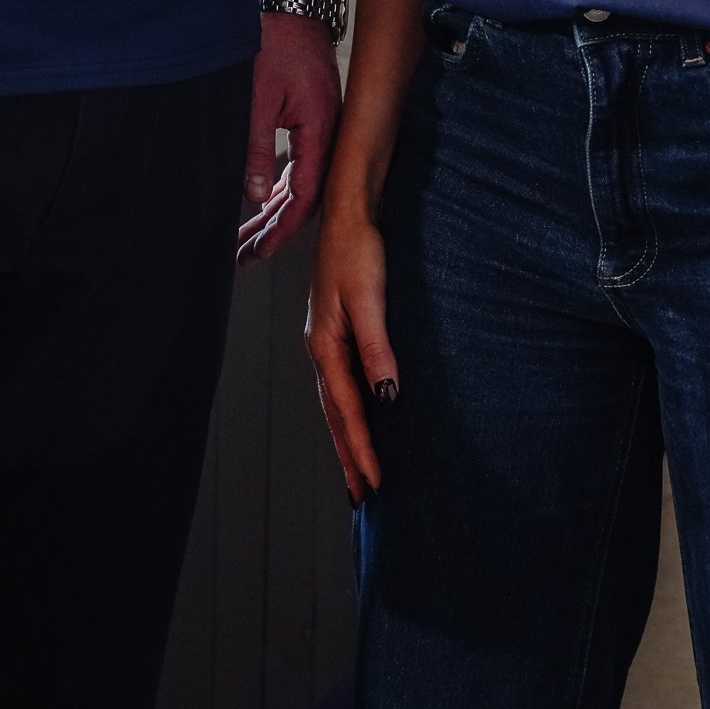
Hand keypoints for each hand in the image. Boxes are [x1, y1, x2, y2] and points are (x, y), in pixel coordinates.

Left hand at [238, 11, 341, 263]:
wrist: (293, 5)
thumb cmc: (277, 41)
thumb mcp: (258, 98)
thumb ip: (257, 149)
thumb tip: (254, 195)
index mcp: (322, 130)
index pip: (306, 196)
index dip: (282, 229)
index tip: (260, 250)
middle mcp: (328, 133)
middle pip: (306, 197)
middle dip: (275, 229)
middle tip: (247, 256)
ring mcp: (324, 127)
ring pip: (304, 182)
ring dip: (277, 211)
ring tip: (249, 238)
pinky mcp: (314, 119)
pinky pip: (303, 164)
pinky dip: (284, 187)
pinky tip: (266, 202)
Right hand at [305, 200, 396, 502]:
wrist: (348, 211)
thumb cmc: (358, 248)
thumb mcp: (369, 297)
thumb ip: (376, 347)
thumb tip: (387, 397)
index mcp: (325, 344)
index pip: (345, 410)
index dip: (361, 449)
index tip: (375, 484)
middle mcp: (321, 347)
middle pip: (334, 414)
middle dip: (348, 456)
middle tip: (362, 497)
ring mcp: (327, 339)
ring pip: (335, 401)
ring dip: (347, 437)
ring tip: (358, 471)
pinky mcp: (338, 330)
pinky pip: (342, 383)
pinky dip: (349, 410)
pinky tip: (360, 416)